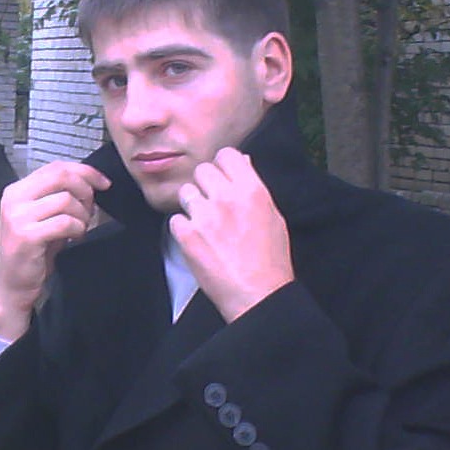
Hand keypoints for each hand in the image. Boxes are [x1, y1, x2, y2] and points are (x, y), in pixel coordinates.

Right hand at [0, 162, 110, 341]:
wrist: (12, 285)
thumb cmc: (33, 251)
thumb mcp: (44, 217)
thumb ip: (59, 196)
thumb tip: (92, 182)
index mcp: (17, 189)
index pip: (56, 167)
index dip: (85, 171)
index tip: (104, 183)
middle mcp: (14, 198)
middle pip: (61, 176)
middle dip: (85, 190)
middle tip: (91, 209)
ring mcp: (18, 216)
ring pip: (66, 200)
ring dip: (82, 214)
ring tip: (80, 228)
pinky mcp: (26, 236)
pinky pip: (65, 222)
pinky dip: (77, 229)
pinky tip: (74, 238)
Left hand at [169, 147, 293, 323]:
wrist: (257, 295)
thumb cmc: (270, 260)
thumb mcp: (273, 216)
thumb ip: (253, 187)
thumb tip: (242, 162)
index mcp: (252, 189)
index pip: (226, 154)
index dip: (222, 166)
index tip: (222, 177)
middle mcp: (227, 197)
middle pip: (202, 170)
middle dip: (205, 185)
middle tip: (213, 204)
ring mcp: (205, 216)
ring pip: (186, 192)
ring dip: (192, 206)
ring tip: (205, 225)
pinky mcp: (188, 236)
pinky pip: (176, 219)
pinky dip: (184, 230)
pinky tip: (198, 242)